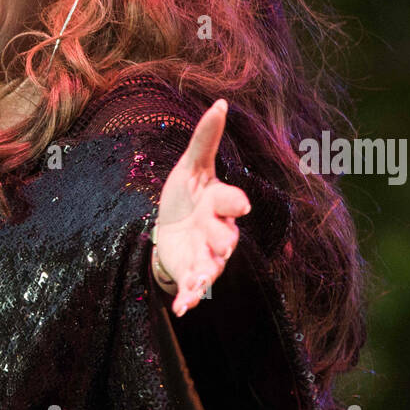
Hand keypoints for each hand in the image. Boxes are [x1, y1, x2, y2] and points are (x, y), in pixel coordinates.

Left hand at [152, 99, 250, 316]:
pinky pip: (194, 289)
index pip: (228, 201)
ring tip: (202, 282)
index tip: (238, 205)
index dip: (233, 203)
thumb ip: (205, 138)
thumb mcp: (191, 166)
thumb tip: (220, 101)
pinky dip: (190, 299)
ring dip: (208, 274)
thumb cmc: (186, 194)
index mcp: (218, 203)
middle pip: (226, 237)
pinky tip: (182, 308)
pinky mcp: (191, 275)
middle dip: (224, 241)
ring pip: (213, 266)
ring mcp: (206, 255)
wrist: (170, 229)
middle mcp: (218, 231)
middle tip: (223, 247)